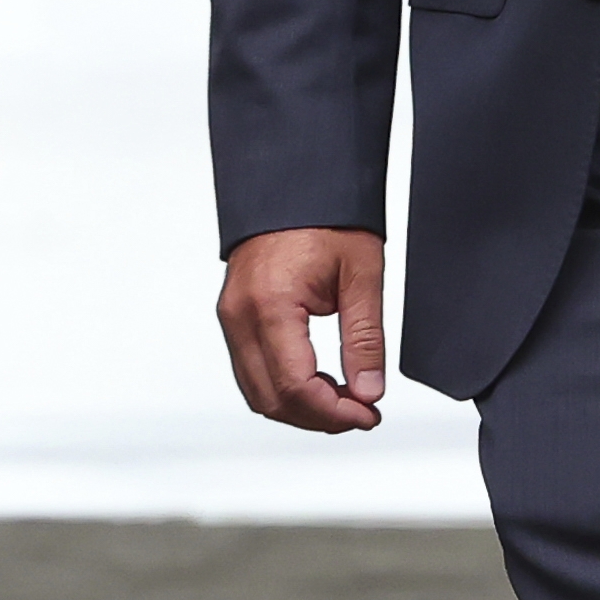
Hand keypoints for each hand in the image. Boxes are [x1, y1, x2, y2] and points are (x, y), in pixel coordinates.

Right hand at [218, 227, 387, 432]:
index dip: (333, 414)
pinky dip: (283, 387)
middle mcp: (240, 314)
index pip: (295, 387)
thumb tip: (368, 392)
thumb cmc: (327, 216)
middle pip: (271, 400)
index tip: (367, 415)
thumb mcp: (362, 275)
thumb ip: (365, 340)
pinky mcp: (233, 315)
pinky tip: (317, 381)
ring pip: (256, 392)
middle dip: (318, 417)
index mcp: (271, 304)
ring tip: (343, 398)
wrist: (294, 181)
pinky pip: (251, 370)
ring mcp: (231, 316)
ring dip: (299, 407)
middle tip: (360, 412)